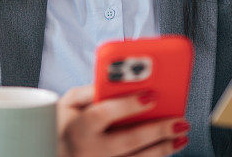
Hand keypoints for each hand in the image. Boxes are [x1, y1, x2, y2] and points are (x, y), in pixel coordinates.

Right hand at [57, 84, 189, 156]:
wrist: (50, 150)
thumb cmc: (64, 121)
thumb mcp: (69, 101)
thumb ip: (93, 90)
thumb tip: (121, 80)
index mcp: (77, 127)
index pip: (103, 114)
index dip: (127, 105)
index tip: (151, 95)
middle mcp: (88, 150)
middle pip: (127, 141)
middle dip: (157, 131)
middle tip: (180, 120)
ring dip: (163, 149)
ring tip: (181, 135)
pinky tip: (168, 147)